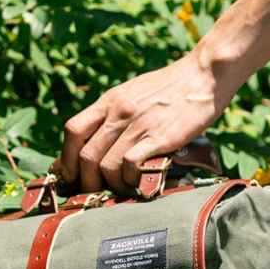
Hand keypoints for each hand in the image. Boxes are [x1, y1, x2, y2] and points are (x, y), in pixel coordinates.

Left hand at [58, 50, 232, 193]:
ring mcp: (138, 125)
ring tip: (119, 189)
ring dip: (109, 184)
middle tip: (94, 192)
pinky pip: (130, 165)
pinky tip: (137, 183)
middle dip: (85, 181)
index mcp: (110, 100)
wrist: (203, 76)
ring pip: (105, 165)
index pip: (72, 130)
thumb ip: (114, 113)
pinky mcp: (159, 138)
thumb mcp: (134, 93)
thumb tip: (98, 139)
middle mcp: (119, 112)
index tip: (71, 174)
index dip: (66, 158)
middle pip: (85, 155)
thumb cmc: (171, 88)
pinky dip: (129, 180)